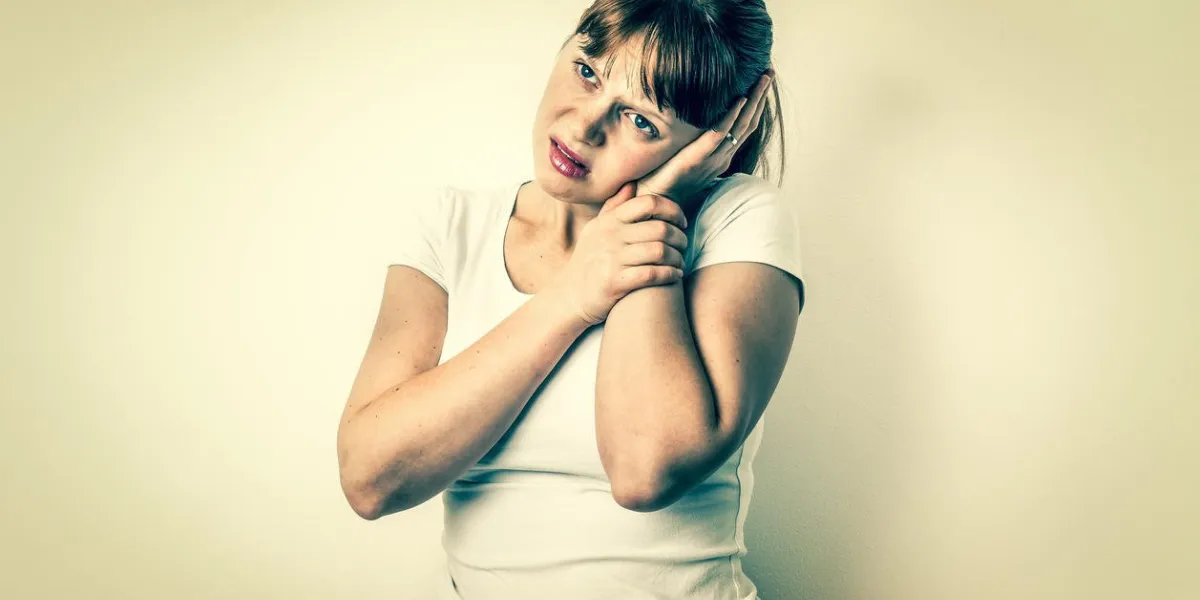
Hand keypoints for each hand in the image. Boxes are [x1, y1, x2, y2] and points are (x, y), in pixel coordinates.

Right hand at [544, 182, 689, 326]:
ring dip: (677, 257)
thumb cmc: (588, 261)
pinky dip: (670, 274)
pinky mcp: (614, 282)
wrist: (569, 296)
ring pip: (659, 251)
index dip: (672, 210)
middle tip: (685, 245)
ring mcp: (611, 259)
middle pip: (660, 228)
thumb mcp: (595, 230)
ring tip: (681, 262)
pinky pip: (652, 274)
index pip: (648, 203)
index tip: (681, 222)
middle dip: (680, 237)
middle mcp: (610, 237)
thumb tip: (631, 183)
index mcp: (609, 221)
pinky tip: (675, 275)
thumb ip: (614, 207)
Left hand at [634, 70, 774, 209]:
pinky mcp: (696, 160)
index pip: (745, 126)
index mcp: (720, 156)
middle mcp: (721, 157)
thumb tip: (691, 114)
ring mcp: (711, 159)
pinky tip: (739, 99)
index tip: (762, 80)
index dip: (756, 104)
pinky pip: (717, 135)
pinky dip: (730, 117)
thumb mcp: (683, 155)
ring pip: (741, 126)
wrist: (651, 204)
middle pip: (749, 122)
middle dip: (760, 96)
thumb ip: (692, 139)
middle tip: (769, 71)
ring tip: (762, 78)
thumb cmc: (663, 180)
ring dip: (753, 100)